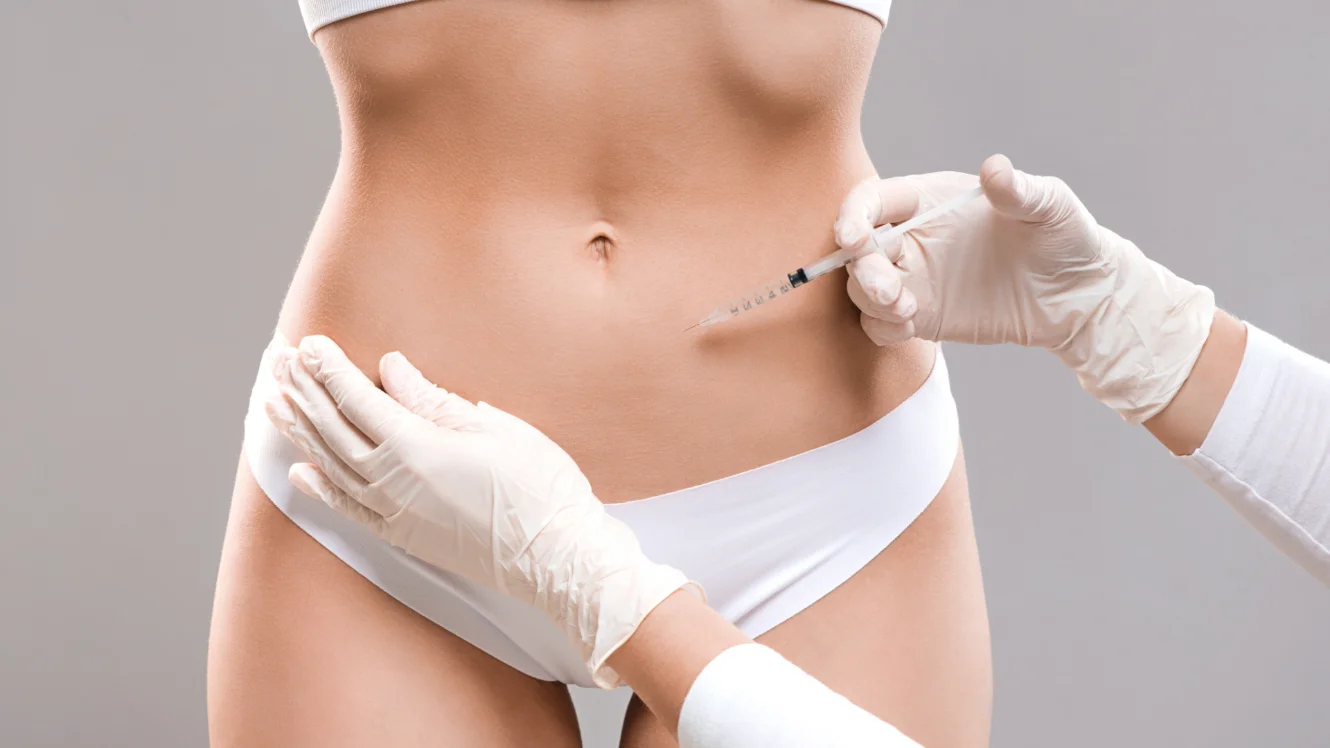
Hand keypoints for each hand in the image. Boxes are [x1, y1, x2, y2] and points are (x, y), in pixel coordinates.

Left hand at [263, 334, 695, 687]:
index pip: (357, 401)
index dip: (330, 370)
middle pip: (334, 431)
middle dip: (304, 393)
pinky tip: (300, 470)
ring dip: (301, 432)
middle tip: (279, 362)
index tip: (310, 344)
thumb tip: (391, 370)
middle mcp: (394, 484)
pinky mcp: (404, 538)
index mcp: (417, 448)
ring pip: (332, 466)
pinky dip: (321, 489)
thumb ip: (434, 401)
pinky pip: (348, 510)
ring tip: (274, 403)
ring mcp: (395, 515)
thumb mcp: (495, 429)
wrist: (559, 559)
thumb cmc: (540, 490)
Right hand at [835, 154, 1215, 422]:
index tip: (853, 237)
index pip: (873, 200)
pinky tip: (910, 324)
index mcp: (929, 200)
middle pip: (859, 249)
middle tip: (892, 293)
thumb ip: (1019, 189)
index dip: (854, 215)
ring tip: (907, 310)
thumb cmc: (1065, 237)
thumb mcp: (1050, 206)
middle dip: (862, 270)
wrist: (1078, 294)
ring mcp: (913, 278)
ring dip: (871, 300)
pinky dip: (882, 325)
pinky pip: (880, 322)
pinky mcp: (921, 315)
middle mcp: (912, 237)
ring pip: (861, 288)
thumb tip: (995, 168)